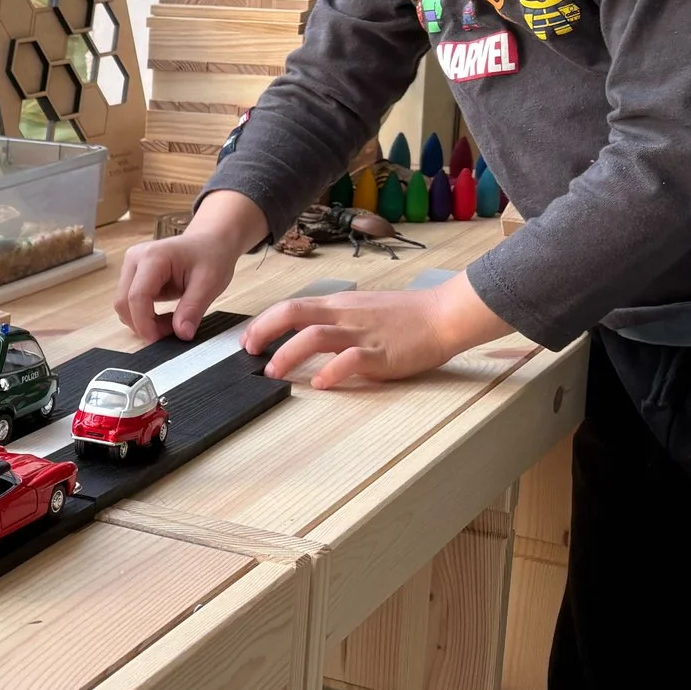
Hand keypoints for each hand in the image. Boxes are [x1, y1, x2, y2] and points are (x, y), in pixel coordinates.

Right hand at [115, 192, 267, 340]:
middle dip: (143, 324)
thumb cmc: (211, 255)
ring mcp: (131, 266)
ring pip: (123, 305)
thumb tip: (181, 334)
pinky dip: (144, 316)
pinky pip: (130, 303)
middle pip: (123, 302)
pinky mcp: (133, 276)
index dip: (145, 323)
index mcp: (153, 257)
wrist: (210, 241)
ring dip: (143, 322)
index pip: (137, 296)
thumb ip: (193, 309)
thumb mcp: (209, 284)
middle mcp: (135, 259)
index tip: (159, 341)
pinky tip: (165, 317)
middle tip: (170, 334)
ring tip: (172, 323)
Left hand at [242, 278, 509, 387]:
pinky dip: (331, 372)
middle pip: (293, 315)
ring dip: (287, 355)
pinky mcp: (380, 354)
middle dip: (264, 333)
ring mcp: (361, 334)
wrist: (443, 315)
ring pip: (314, 337)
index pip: (290, 307)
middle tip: (249, 354)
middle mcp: (344, 316)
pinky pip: (350, 360)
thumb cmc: (404, 315)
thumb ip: (333, 320)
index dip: (263, 323)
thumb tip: (303, 332)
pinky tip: (319, 384)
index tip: (247, 341)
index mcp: (337, 305)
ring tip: (273, 373)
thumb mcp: (360, 309)